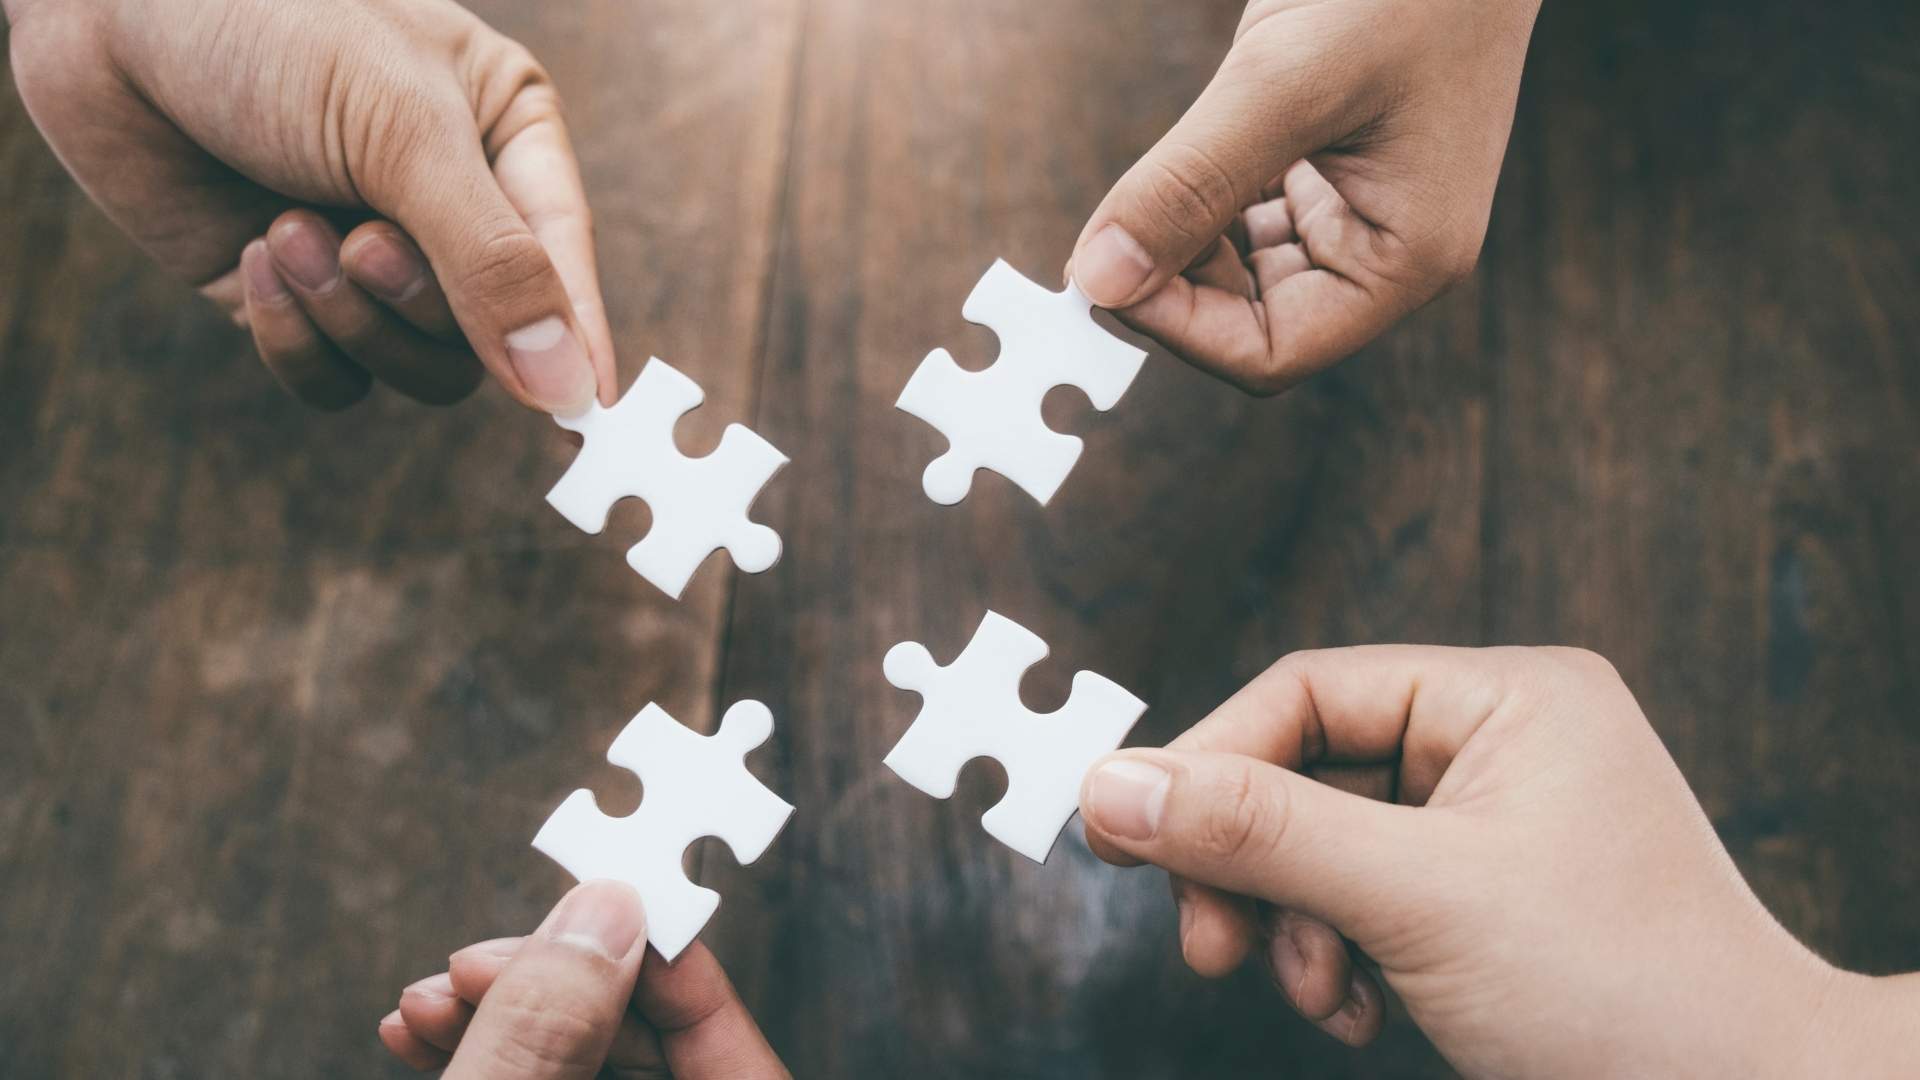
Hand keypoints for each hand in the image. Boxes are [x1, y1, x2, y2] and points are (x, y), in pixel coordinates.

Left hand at [4, 0, 613, 413]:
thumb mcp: (403, 132)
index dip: (573, 336)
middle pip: (490, 336)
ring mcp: (371, 258)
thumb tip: (565, 390)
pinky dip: (293, 339)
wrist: (106, 9)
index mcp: (507, 138)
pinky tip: (253, 256)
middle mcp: (452, 207)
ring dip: (348, 318)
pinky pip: (334, 379)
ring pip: (416, 369)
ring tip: (286, 230)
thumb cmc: (276, 26)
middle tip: (355, 241)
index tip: (582, 414)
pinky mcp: (293, 298)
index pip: (565, 260)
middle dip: (415, 302)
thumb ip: (493, 263)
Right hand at [379, 880, 788, 1077]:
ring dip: (500, 1020)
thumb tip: (604, 911)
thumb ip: (549, 1039)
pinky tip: (425, 1033)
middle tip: (466, 964)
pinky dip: (489, 1058)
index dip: (664, 967)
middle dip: (552, 990)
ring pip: (581, 1065)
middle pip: (644, 1046)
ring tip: (424, 1001)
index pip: (728, 1045)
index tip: (590, 913)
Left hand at [1068, 0, 1538, 393]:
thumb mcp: (1284, 82)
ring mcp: (1365, 209)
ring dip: (1185, 244)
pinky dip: (1205, 202)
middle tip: (1106, 231)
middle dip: (1176, 288)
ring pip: (1245, 274)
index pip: (1271, 354)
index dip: (1180, 329)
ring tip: (1149, 183)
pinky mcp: (1337, 167)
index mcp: (1406, 260)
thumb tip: (1098, 278)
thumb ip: (1188, 184)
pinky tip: (1184, 158)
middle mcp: (1389, 251)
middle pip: (1252, 323)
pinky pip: (1254, 219)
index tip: (1107, 272)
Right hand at [1079, 646, 1919, 1075]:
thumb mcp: (1413, 898)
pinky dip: (1338, 960)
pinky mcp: (1486, 900)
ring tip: (1320, 997)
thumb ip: (1254, 832)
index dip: (1209, 763)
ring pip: (1326, 849)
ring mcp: (1496, 825)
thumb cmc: (1624, 994)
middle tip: (1209, 943)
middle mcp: (1501, 743)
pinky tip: (1360, 1013)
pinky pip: (1365, 903)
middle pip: (1306, 773)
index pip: (1306, 692)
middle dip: (1252, 866)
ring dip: (1297, 929)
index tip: (1127, 838)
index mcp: (1508, 696)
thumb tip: (1108, 785)